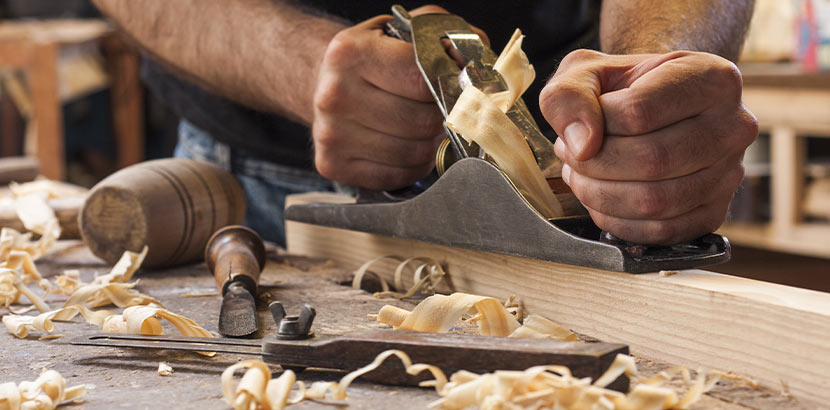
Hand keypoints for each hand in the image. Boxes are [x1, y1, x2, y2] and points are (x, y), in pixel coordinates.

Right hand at [312, 6, 452, 189]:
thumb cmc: (373, 58)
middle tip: (443, 111)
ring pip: (412, 153)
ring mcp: (330, 133)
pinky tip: (408, 147)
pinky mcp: (332, 164)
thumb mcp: (403, 31)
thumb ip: (445, 38)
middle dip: (441, 119)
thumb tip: (475, 64)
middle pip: (420, 122)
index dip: (448, 87)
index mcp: (351, 52)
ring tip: (426, 130)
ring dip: (430, 145)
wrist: (322, 80)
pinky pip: (396, 175)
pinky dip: (413, 166)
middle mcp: (334, 94)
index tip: (456, 88)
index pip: (422, 80)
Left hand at [539, 50, 757, 243]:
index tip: (581, 122)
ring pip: (655, 200)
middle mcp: (734, 126)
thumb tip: (582, 145)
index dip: (596, 124)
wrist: (649, 110)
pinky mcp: (715, 212)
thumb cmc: (620, 90)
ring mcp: (730, 174)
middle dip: (594, 164)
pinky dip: (618, 221)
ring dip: (600, 194)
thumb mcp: (585, 72)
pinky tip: (601, 199)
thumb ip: (569, 95)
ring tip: (582, 174)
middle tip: (571, 155)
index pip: (639, 112)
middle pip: (651, 160)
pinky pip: (662, 231)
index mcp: (712, 78)